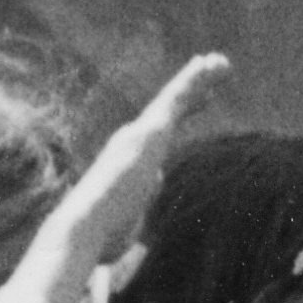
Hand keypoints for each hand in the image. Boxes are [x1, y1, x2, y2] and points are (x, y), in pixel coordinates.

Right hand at [18, 52, 231, 302]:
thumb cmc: (98, 240)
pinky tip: (212, 66)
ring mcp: (141, 135)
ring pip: (175, 99)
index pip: (155, 139)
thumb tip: (131, 220)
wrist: (84, 228)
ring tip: (218, 62)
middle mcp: (131, 142)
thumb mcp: (121, 231)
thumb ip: (129, 221)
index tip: (186, 111)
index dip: (172, 122)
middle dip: (189, 93)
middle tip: (207, 73)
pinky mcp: (151, 132)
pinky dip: (195, 81)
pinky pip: (178, 98)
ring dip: (198, 80)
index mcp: (126, 163)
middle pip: (167, 112)